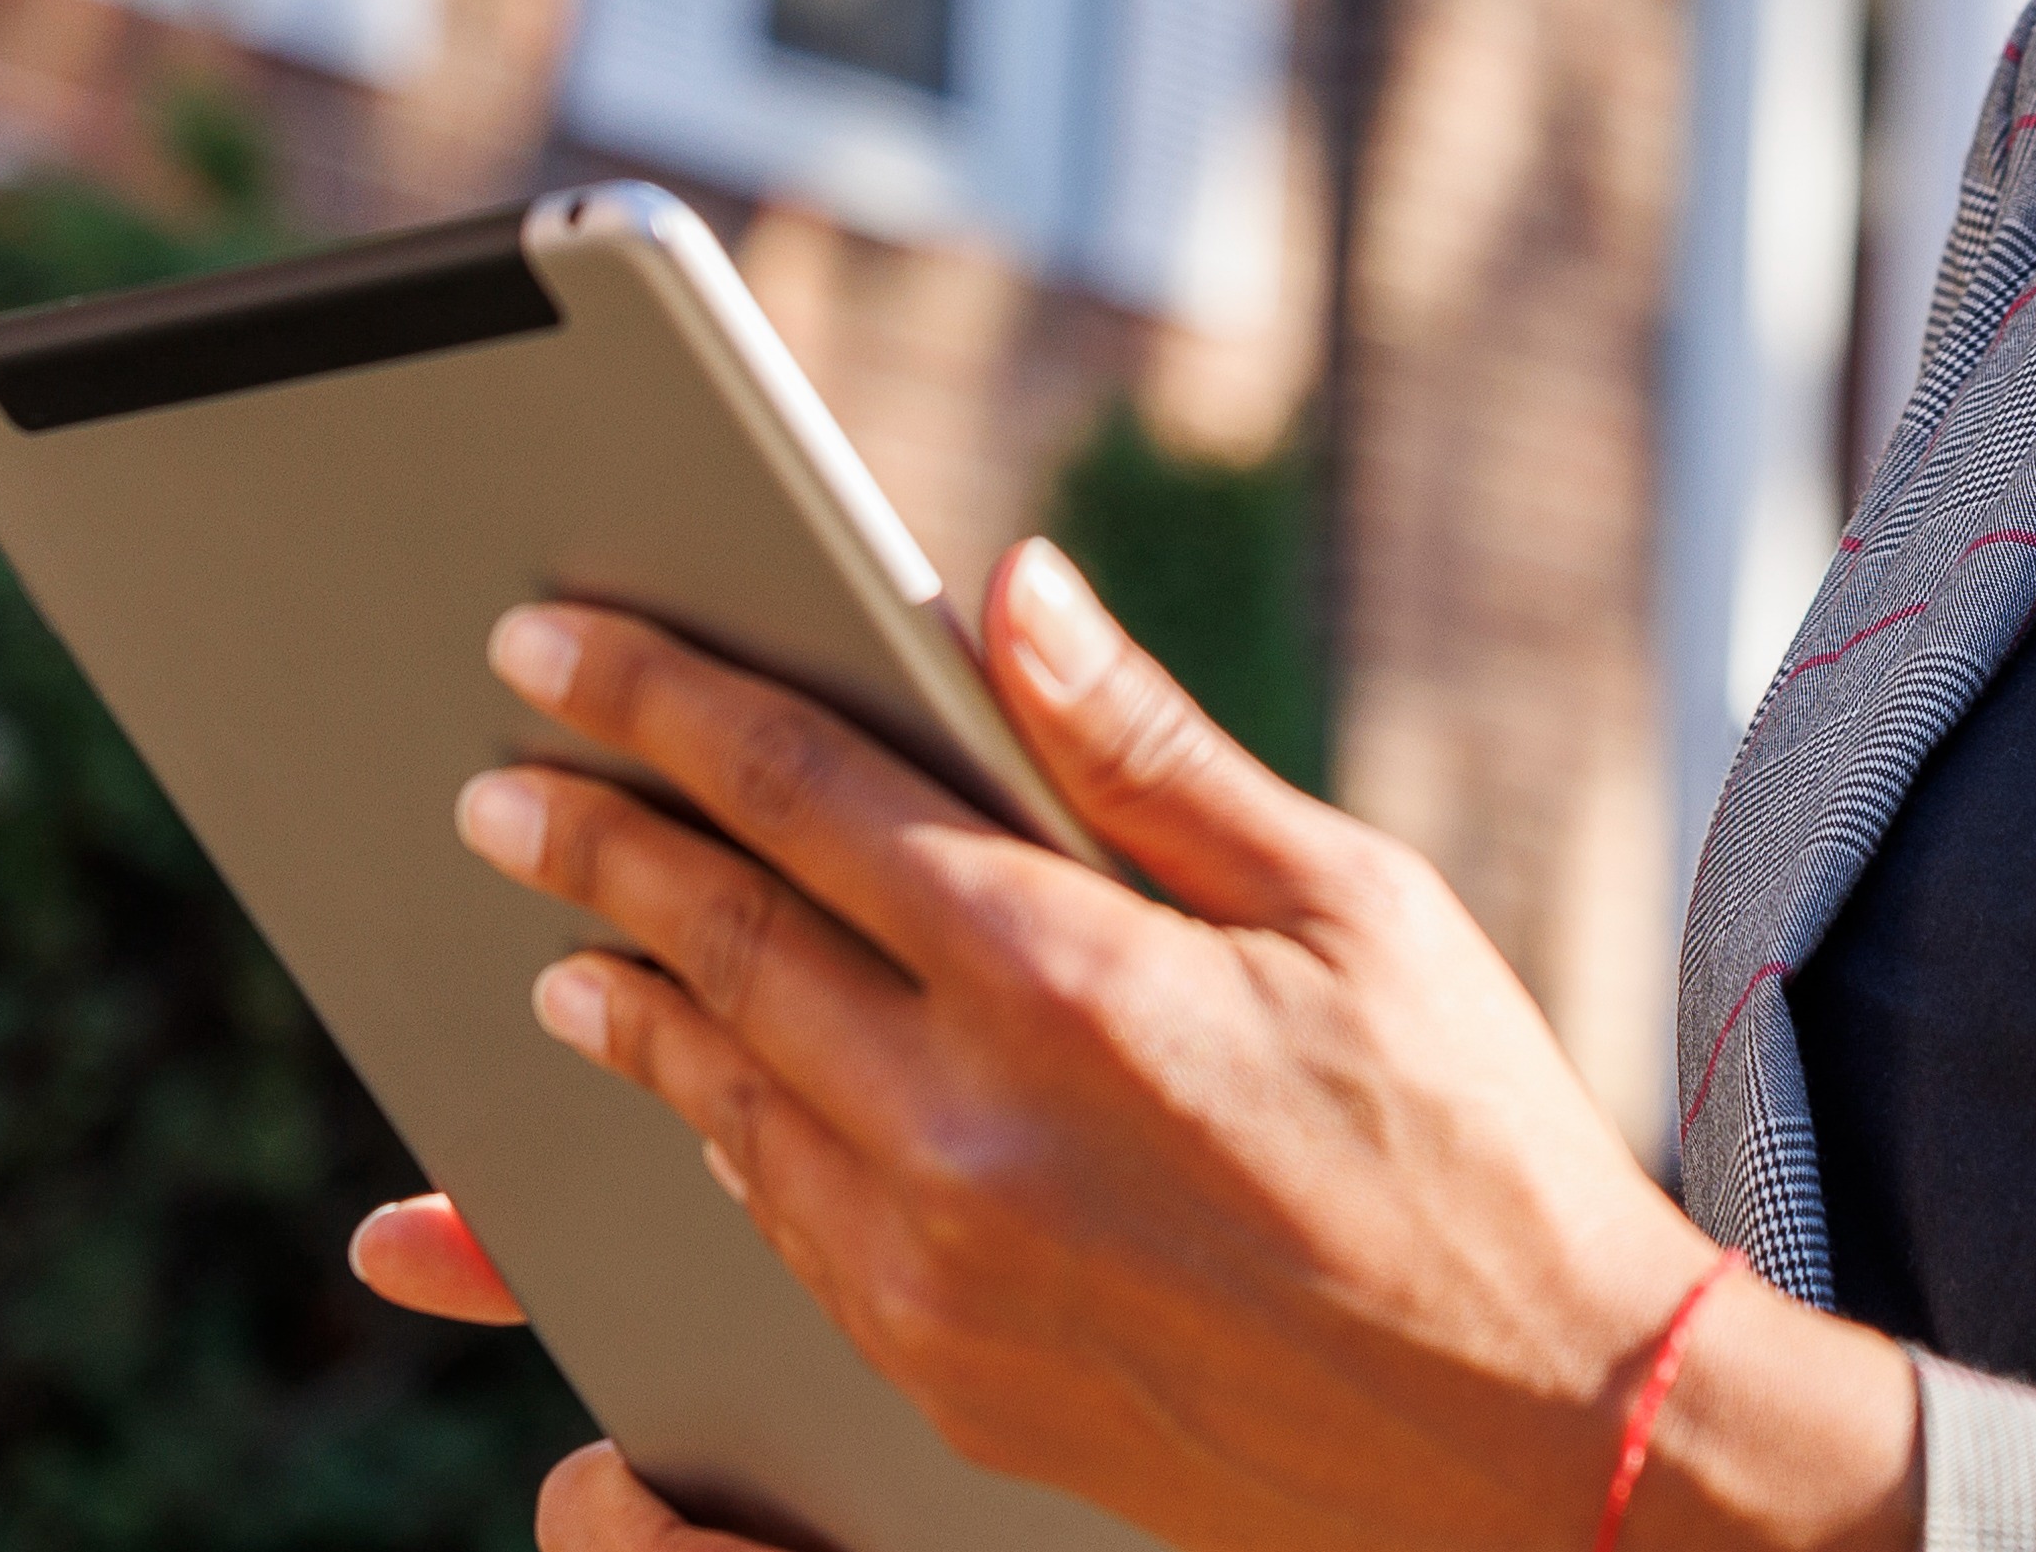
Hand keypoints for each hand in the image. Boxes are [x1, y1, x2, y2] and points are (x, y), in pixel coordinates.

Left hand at [377, 537, 1911, 1551]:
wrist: (1541, 1445)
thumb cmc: (1475, 1144)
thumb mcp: (1353, 904)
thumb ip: (1146, 752)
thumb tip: (1007, 589)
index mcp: (1066, 976)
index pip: (795, 794)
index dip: (654, 706)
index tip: (547, 651)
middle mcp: (969, 1128)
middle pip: (716, 949)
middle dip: (591, 854)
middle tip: (494, 799)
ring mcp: (943, 1277)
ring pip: (723, 1110)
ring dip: (635, 1017)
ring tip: (572, 961)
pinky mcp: (952, 1387)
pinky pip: (789, 1238)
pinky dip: (728, 1154)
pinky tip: (715, 1116)